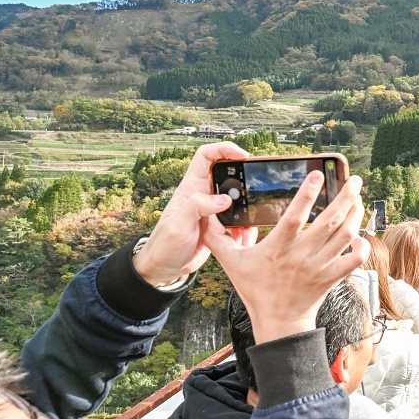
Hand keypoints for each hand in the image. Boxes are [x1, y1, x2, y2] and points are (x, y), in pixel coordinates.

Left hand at [132, 142, 249, 286]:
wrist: (164, 268)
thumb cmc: (164, 246)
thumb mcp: (178, 225)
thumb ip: (198, 207)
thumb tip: (224, 199)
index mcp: (191, 188)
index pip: (206, 156)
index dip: (224, 149)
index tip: (242, 155)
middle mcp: (203, 194)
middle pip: (227, 172)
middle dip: (243, 176)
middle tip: (255, 184)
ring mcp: (212, 209)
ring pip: (236, 196)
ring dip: (246, 204)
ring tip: (251, 214)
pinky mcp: (219, 224)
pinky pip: (238, 217)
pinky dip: (245, 224)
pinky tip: (244, 234)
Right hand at [204, 172, 368, 343]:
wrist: (277, 322)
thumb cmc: (256, 290)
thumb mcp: (232, 264)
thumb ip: (218, 240)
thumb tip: (205, 219)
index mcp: (277, 249)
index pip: (294, 217)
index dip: (306, 195)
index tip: (318, 175)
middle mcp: (301, 256)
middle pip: (329, 222)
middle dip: (345, 197)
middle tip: (354, 179)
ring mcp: (318, 267)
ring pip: (344, 236)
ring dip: (355, 215)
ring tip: (358, 197)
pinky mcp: (331, 278)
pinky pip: (353, 262)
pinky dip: (361, 247)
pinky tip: (361, 234)